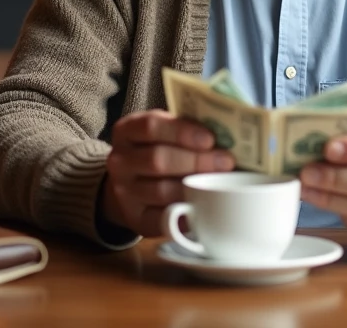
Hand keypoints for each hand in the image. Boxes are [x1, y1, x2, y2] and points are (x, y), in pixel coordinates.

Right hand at [101, 109, 234, 236]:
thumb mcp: (165, 132)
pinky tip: (203, 209)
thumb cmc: (160, 150)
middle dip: (196, 161)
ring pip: (161, 191)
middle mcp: (119, 160)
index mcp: (127, 131)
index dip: (182, 131)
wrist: (131, 184)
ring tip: (220, 183)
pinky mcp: (134, 218)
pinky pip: (162, 220)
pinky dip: (185, 215)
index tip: (210, 139)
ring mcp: (124, 192)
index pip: (150, 126)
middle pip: (158, 159)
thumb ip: (187, 129)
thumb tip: (226, 132)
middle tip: (227, 162)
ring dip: (195, 188)